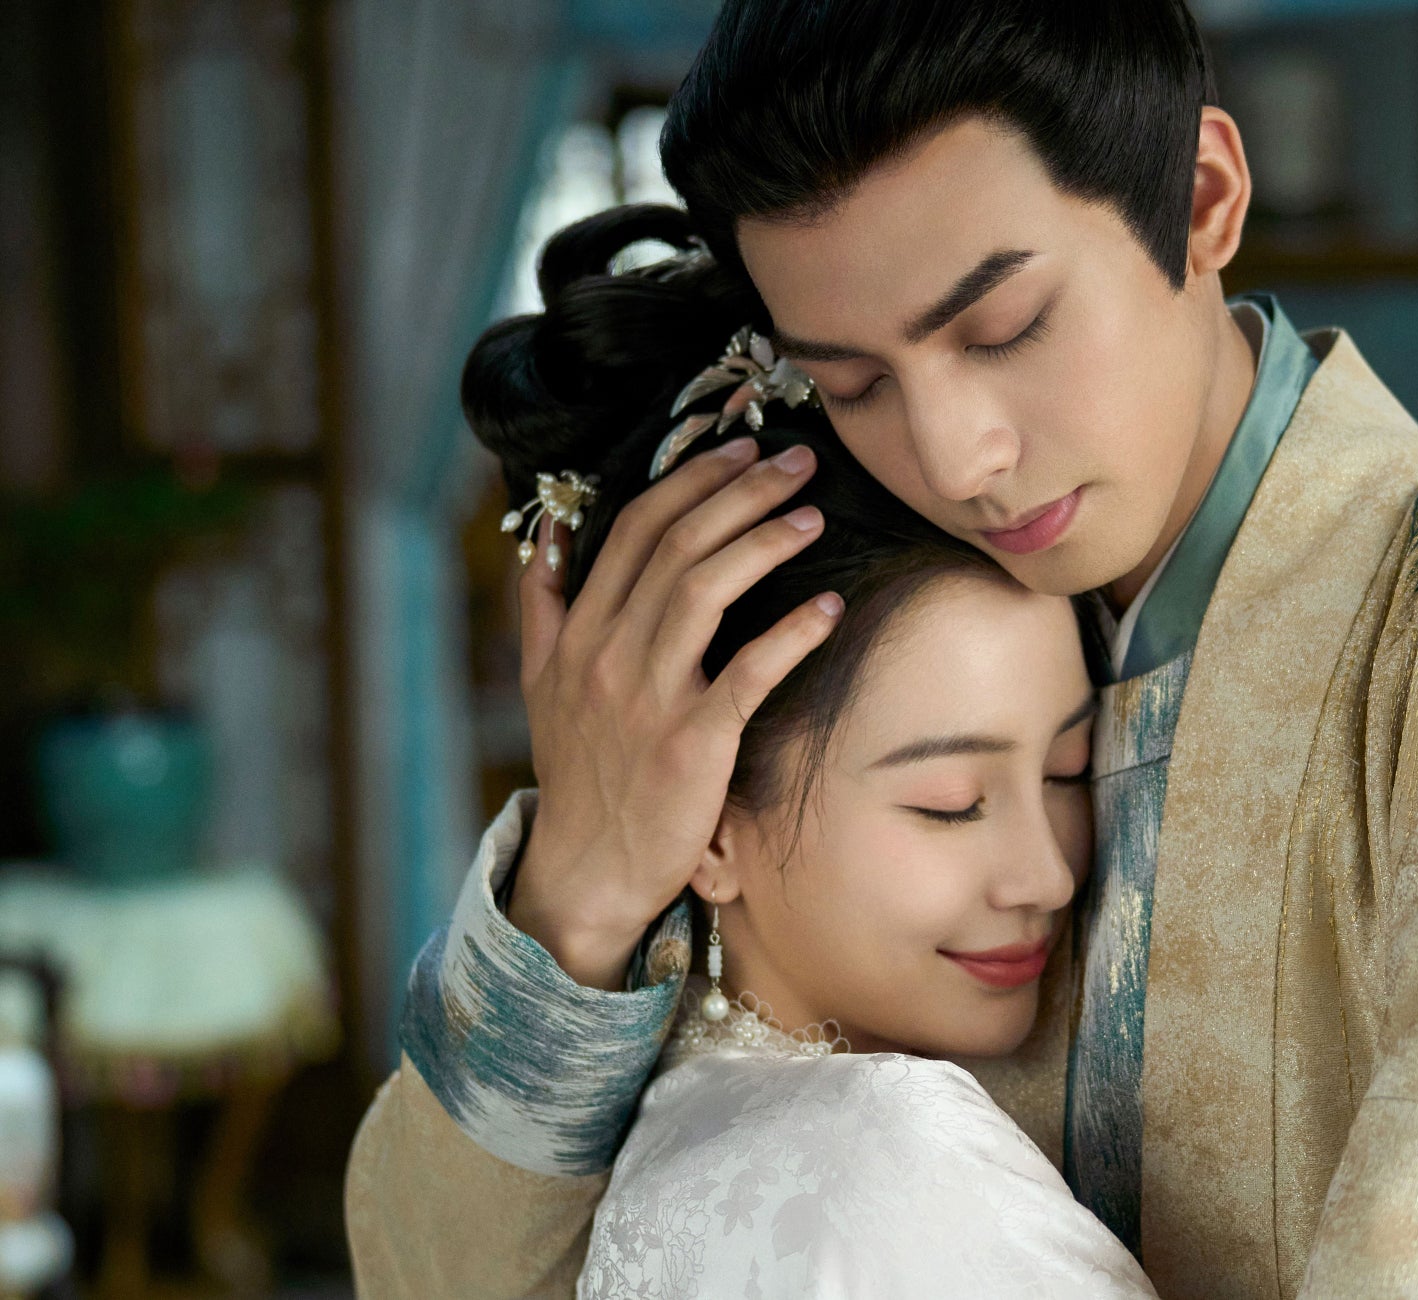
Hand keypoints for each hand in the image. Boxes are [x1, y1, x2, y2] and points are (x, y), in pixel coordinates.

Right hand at [505, 437, 840, 988]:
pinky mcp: (692, 743)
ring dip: (764, 543)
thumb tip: (548, 530)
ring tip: (813, 513)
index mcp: (578, 632)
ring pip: (705, 592)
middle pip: (677, 546)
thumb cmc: (579, 773)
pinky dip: (791, 636)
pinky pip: (748, 674)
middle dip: (739, 491)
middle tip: (795, 459)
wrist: (588, 869)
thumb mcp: (540, 684)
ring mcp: (649, 698)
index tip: (739, 448)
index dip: (690, 479)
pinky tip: (829, 608)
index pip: (634, 530)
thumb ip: (544, 604)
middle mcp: (608, 654)